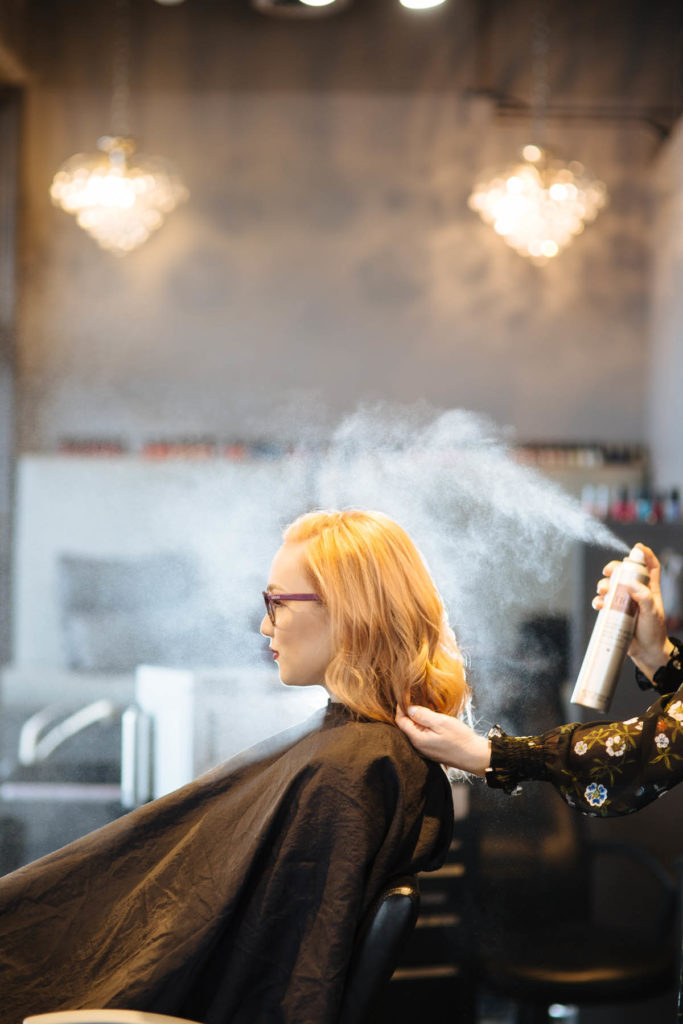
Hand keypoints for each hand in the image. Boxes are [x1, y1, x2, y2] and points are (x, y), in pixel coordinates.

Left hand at [396, 705, 491, 774]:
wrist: (475, 756)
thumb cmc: (460, 739)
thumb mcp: (441, 722)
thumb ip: (423, 715)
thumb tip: (408, 708)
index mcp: (417, 739)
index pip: (400, 721)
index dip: (401, 707)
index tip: (406, 696)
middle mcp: (418, 746)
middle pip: (406, 726)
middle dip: (409, 712)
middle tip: (417, 698)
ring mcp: (425, 749)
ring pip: (414, 730)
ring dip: (417, 718)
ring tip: (426, 706)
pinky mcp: (432, 750)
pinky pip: (422, 735)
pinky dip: (424, 725)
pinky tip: (433, 718)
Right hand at [593, 543, 672, 679]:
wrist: (647, 653)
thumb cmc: (654, 632)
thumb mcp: (652, 613)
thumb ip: (643, 597)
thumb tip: (629, 582)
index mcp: (650, 589)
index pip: (651, 567)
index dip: (645, 555)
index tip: (637, 548)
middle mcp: (636, 593)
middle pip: (625, 572)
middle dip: (615, 568)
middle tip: (608, 571)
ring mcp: (625, 602)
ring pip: (611, 586)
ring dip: (603, 585)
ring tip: (603, 592)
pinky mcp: (615, 612)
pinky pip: (603, 602)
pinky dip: (598, 601)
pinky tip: (599, 605)